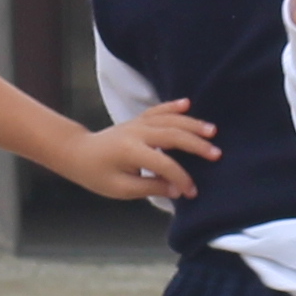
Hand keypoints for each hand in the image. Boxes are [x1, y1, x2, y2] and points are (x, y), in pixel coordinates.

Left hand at [54, 102, 219, 203]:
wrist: (78, 153)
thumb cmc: (97, 174)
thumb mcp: (122, 189)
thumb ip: (151, 187)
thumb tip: (177, 190)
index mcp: (131, 151)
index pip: (164, 164)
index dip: (181, 178)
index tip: (191, 192)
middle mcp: (137, 133)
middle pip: (172, 136)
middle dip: (196, 145)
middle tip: (216, 154)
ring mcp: (138, 123)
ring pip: (170, 120)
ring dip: (192, 125)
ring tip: (212, 131)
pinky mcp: (138, 120)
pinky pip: (158, 110)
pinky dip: (173, 106)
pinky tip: (188, 104)